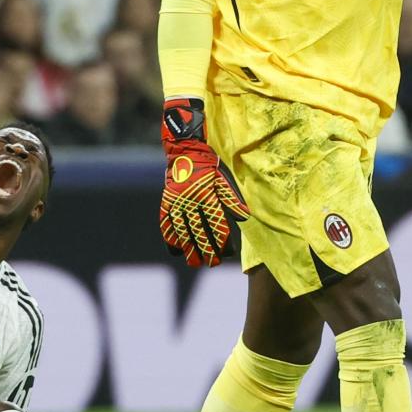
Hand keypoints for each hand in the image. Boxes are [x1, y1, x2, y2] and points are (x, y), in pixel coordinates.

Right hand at [159, 98, 248, 266]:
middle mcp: (190, 201)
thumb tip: (244, 218)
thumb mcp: (223, 178)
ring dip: (189, 249)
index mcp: (207, 195)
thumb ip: (232, 199)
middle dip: (207, 250)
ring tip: (195, 263)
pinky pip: (167, 223)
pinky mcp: (166, 201)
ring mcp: (176, 202)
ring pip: (182, 231)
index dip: (222, 241)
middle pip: (199, 232)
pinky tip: (175, 250)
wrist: (184, 148)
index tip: (228, 254)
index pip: (216, 224)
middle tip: (213, 264)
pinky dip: (170, 238)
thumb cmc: (208, 164)